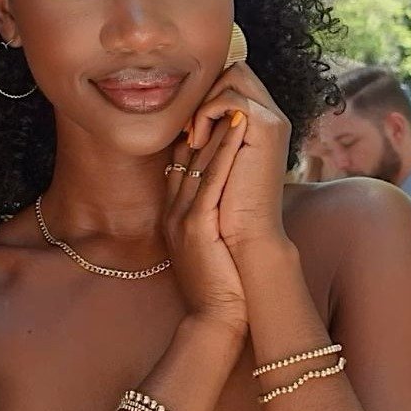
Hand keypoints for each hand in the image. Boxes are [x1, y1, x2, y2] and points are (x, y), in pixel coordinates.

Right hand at [164, 115, 247, 339]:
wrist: (214, 320)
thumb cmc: (219, 286)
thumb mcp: (207, 244)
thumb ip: (208, 218)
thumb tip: (222, 198)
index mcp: (174, 214)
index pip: (180, 162)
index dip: (193, 132)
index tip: (211, 108)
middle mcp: (173, 210)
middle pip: (183, 154)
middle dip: (201, 120)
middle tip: (220, 90)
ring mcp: (182, 218)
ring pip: (196, 160)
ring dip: (214, 126)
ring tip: (231, 97)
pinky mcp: (196, 227)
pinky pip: (210, 180)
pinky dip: (223, 150)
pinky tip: (237, 127)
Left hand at [185, 62, 290, 257]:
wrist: (245, 238)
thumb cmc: (223, 210)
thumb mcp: (209, 165)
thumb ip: (202, 139)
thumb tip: (179, 121)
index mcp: (258, 125)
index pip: (230, 82)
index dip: (205, 96)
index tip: (187, 129)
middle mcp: (270, 117)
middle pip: (235, 69)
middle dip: (206, 92)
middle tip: (191, 129)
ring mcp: (272, 120)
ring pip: (234, 75)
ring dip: (205, 102)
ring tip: (195, 138)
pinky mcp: (269, 128)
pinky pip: (232, 98)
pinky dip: (208, 113)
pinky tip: (198, 141)